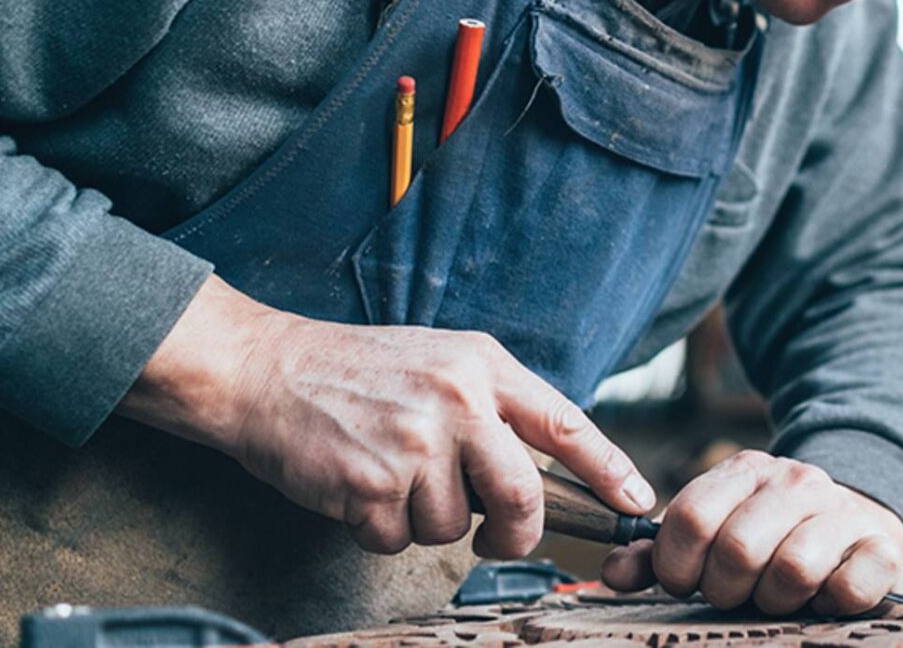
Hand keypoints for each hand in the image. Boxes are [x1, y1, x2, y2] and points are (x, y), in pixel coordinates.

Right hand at [118, 275, 655, 558]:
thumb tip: (549, 467)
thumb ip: (495, 404)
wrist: (265, 370)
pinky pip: (399, 540)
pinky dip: (379, 530)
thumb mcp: (442, 361)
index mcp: (484, 367)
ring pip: (454, 527)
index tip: (637, 503)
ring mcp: (414, 444)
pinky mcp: (370, 484)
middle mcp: (457, 401)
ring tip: (392, 478)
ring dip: (425, 521)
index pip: (567, 424)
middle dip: (515, 531)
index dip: (611, 470)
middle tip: (496, 534)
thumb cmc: (357, 372)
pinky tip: (359, 490)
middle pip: (524, 496)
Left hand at [599, 450, 902, 615]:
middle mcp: (795, 481)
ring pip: (792, 571)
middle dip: (725, 589)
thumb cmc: (773, 534)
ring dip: (775, 600)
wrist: (859, 517)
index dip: (678, 565)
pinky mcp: (881, 549)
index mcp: (746, 471)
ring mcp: (842, 512)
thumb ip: (661, 553)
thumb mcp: (717, 529)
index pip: (692, 517)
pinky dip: (829, 604)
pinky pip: (849, 588)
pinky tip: (822, 597)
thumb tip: (613, 574)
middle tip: (733, 593)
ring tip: (776, 596)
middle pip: (738, 549)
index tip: (686, 582)